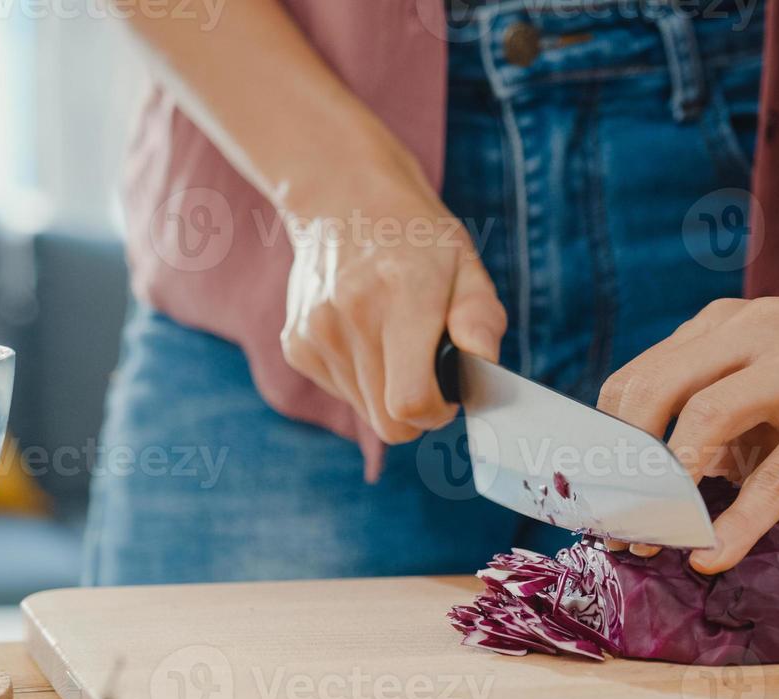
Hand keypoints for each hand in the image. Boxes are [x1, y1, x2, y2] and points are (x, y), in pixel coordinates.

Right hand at [280, 176, 505, 443]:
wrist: (341, 197)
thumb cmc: (415, 235)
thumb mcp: (464, 261)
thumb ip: (480, 316)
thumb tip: (482, 361)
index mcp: (402, 295)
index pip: (410, 401)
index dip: (435, 412)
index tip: (447, 392)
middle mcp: (351, 315)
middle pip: (386, 421)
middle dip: (415, 410)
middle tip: (427, 372)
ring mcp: (316, 332)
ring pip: (363, 411)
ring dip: (386, 392)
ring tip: (393, 342)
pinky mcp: (296, 344)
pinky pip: (339, 392)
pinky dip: (359, 378)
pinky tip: (365, 336)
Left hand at [599, 268, 778, 572]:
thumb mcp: (772, 367)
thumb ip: (724, 413)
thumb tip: (673, 490)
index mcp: (721, 326)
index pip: (633, 380)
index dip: (603, 446)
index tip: (593, 499)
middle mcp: (749, 333)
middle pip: (649, 393)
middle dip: (619, 468)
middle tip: (610, 527)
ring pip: (703, 421)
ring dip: (666, 492)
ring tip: (650, 545)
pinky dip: (739, 522)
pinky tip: (714, 555)